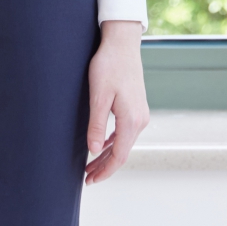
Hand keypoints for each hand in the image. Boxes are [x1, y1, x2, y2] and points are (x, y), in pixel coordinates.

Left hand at [85, 19, 149, 184]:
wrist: (122, 44)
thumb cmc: (108, 66)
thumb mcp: (98, 96)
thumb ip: (96, 125)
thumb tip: (94, 151)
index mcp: (131, 120)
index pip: (118, 156)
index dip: (104, 171)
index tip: (90, 181)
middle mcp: (140, 120)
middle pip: (122, 152)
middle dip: (104, 167)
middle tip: (86, 178)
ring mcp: (140, 113)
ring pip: (123, 143)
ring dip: (107, 155)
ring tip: (90, 166)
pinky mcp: (136, 107)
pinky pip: (125, 132)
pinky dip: (113, 142)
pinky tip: (101, 145)